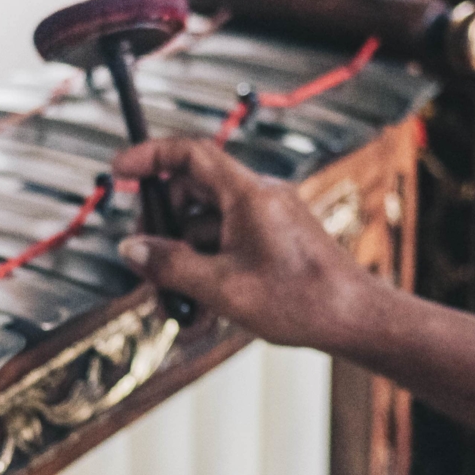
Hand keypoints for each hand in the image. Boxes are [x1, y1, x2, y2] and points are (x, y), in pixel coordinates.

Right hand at [111, 137, 383, 350]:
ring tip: (178, 305)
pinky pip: (227, 243)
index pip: (190, 153)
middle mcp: (259, 198)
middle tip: (146, 260)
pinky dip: (209, 268)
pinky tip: (203, 309)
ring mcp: (267, 220)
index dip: (150, 156)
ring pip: (207, 225)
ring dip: (185, 260)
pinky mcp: (274, 241)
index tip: (119, 168)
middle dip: (162, 226)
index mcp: (248, 195)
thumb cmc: (302, 301)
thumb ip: (170, 265)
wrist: (355, 320)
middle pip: (192, 192)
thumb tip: (131, 249)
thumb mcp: (223, 287)